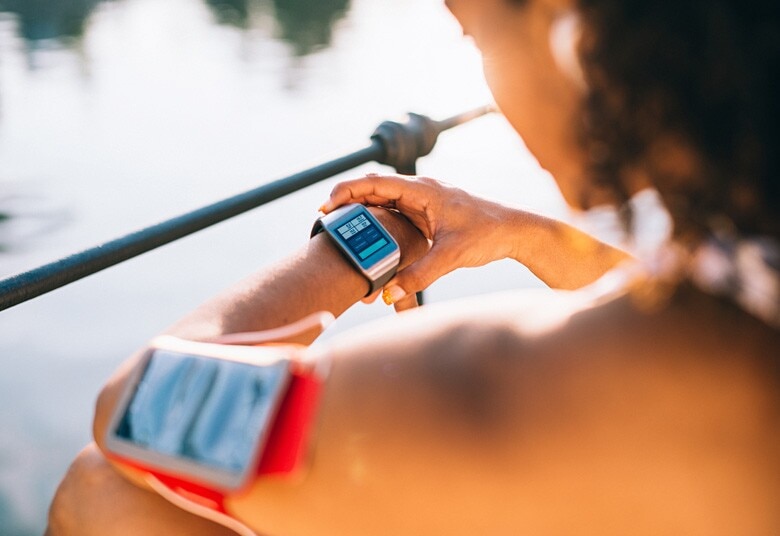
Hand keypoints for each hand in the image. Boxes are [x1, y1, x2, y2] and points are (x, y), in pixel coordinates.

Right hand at [321, 174, 511, 310]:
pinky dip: (375, 221)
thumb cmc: (488, 233)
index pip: (376, 183)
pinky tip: (364, 236)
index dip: (347, 191)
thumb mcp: (452, 256)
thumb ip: (419, 275)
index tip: (327, 206)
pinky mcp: (425, 215)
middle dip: (346, 201)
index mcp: (423, 189)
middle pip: (373, 189)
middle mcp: (419, 191)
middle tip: (323, 220)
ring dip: (360, 211)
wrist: (514, 231)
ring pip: (381, 201)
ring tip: (337, 228)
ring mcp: (421, 202)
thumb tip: (387, 293)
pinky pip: (393, 213)